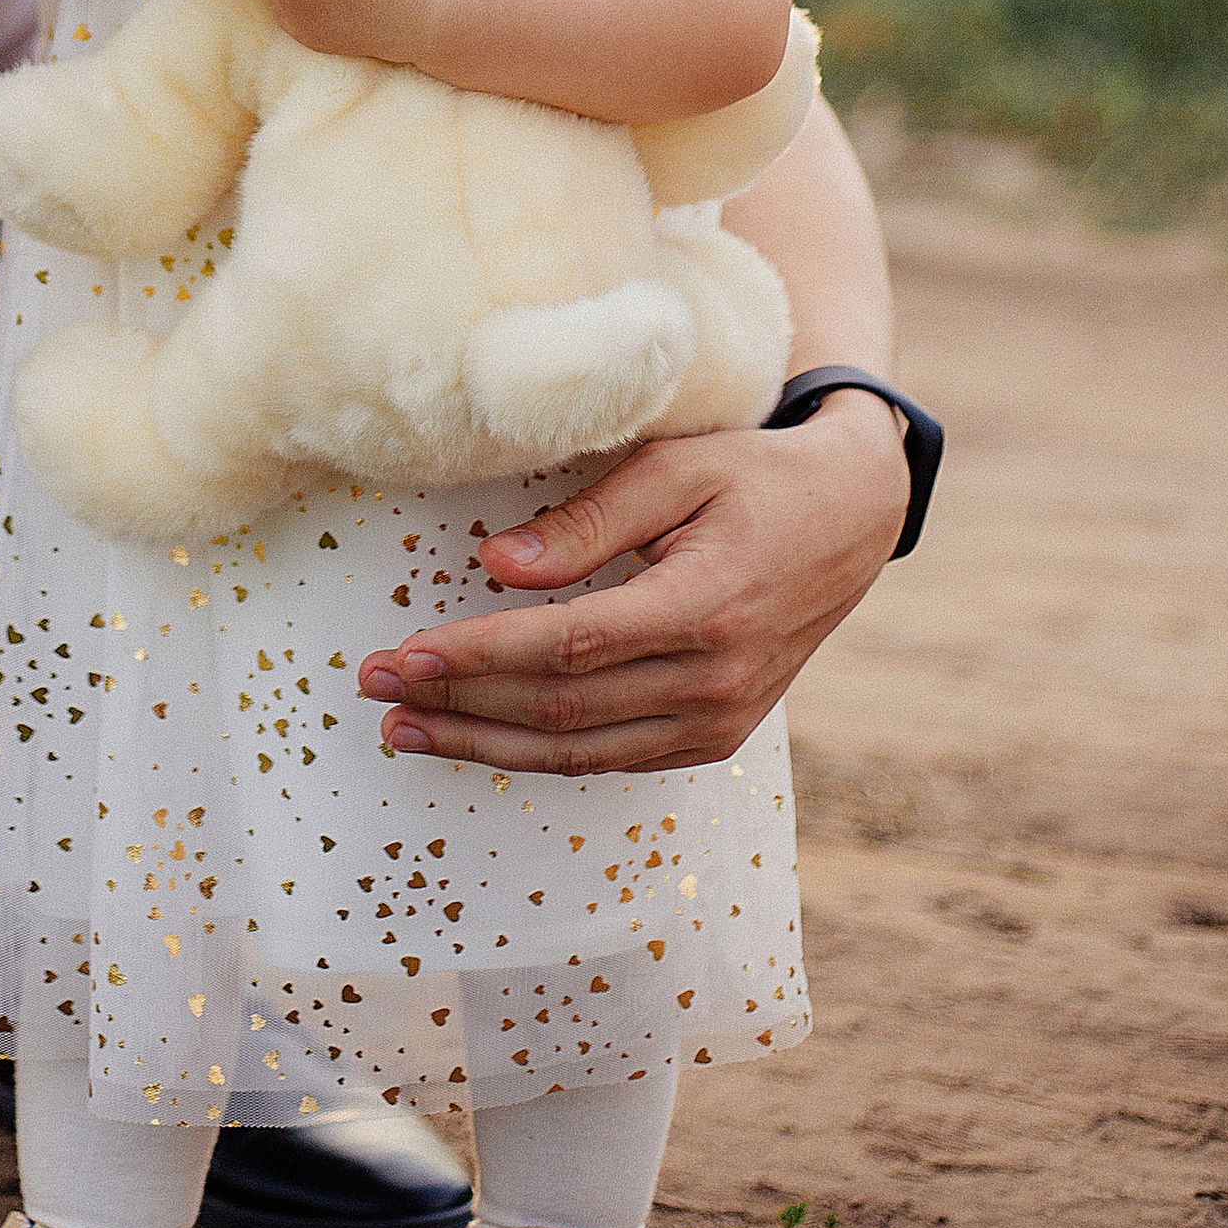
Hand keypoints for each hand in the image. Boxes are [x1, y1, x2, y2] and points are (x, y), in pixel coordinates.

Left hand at [354, 395, 911, 774]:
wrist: (853, 517)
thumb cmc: (756, 475)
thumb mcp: (676, 469)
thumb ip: (587, 520)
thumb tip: (494, 565)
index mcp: (704, 609)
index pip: (564, 648)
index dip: (474, 656)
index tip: (399, 653)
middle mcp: (713, 682)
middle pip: (560, 711)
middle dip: (457, 702)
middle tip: (373, 688)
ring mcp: (719, 719)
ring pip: (579, 752)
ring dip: (483, 744)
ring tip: (405, 729)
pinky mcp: (716, 734)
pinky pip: (614, 758)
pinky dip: (539, 753)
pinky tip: (479, 735)